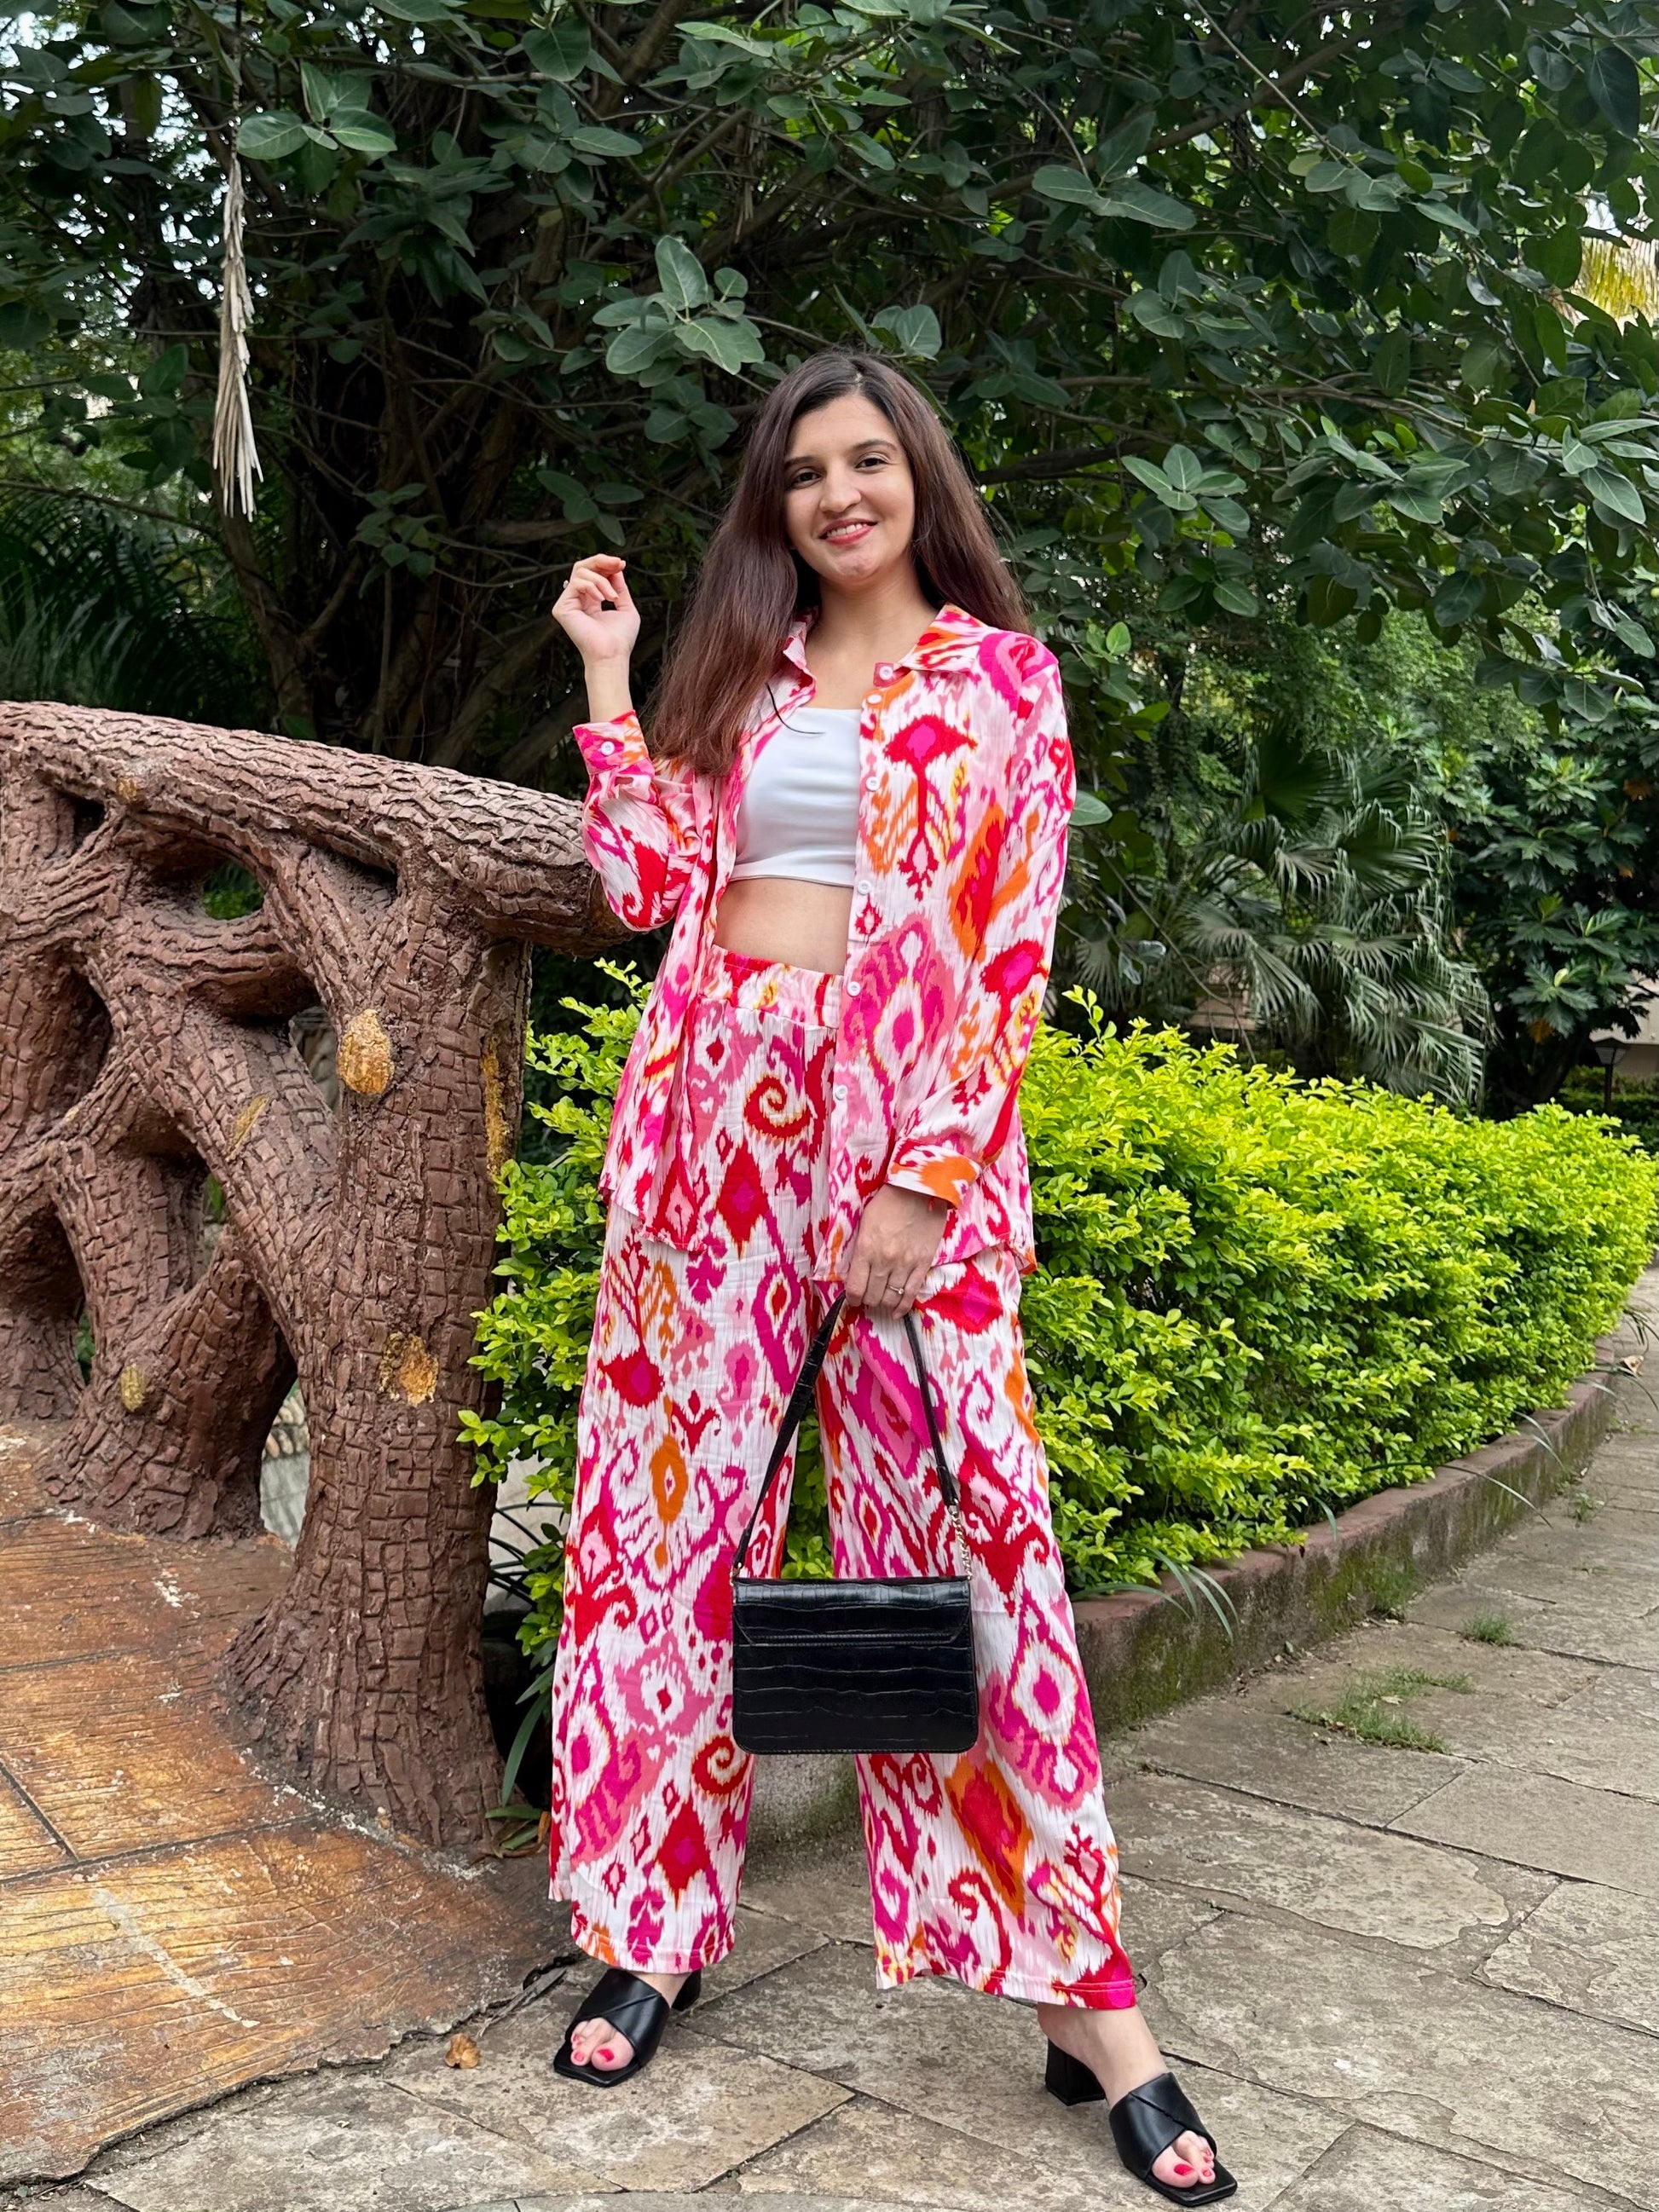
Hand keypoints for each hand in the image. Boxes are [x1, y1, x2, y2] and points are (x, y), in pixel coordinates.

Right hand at [552, 553, 639, 668]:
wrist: (612, 655)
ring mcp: (568, 604)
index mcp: (590, 601)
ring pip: (581, 572)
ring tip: (613, 598)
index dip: (606, 565)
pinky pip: (576, 583)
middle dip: (601, 561)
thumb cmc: (620, 640)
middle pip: (582, 567)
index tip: (622, 564)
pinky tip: (603, 599)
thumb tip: (616, 568)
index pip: (593, 574)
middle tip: (618, 563)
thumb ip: (619, 587)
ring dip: (602, 581)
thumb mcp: (625, 607)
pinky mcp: (562, 608)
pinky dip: (593, 587)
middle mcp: (577, 601)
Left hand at [843, 1184, 950, 1318]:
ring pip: (891, 1298)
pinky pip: (911, 1293)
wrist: (920, 1190)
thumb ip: (860, 1248)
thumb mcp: (865, 1222)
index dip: (852, 1298)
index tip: (853, 1299)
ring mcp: (905, 1264)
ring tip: (882, 1302)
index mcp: (865, 1249)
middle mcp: (884, 1261)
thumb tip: (856, 1270)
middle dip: (868, 1301)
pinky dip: (903, 1307)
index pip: (855, 1287)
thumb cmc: (888, 1201)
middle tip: (868, 1298)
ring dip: (884, 1304)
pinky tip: (897, 1312)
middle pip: (872, 1296)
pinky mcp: (923, 1264)